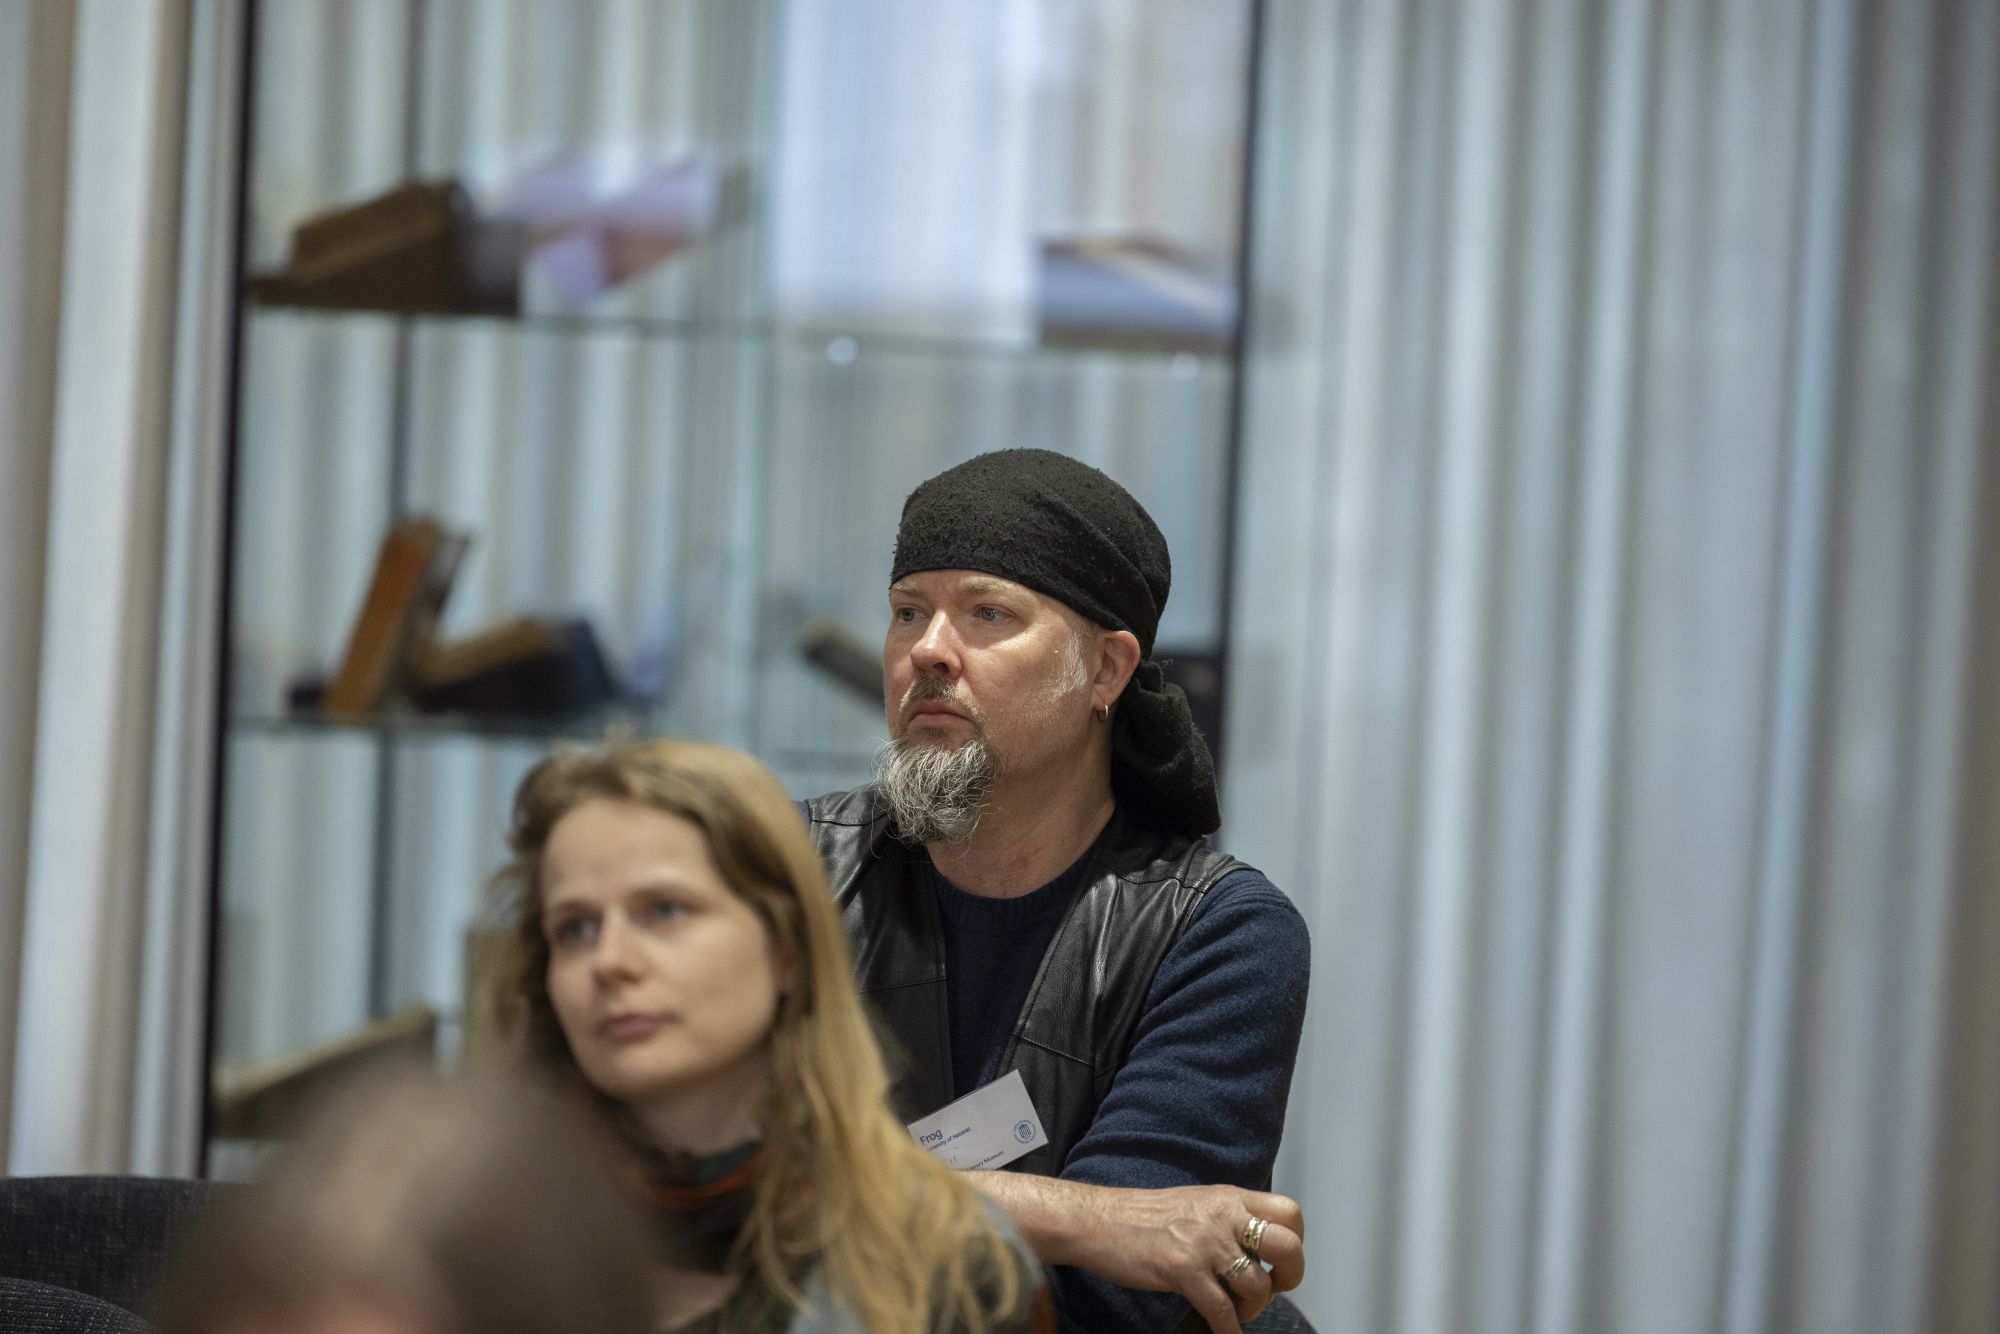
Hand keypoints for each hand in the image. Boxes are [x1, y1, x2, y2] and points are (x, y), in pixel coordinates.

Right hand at [969, 1175, 1304, 1332]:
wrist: (1097, 1221)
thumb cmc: (1140, 1215)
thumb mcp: (1195, 1202)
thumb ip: (1226, 1217)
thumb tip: (1254, 1245)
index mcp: (1228, 1197)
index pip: (1288, 1212)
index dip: (1295, 1241)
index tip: (1279, 1261)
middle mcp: (1222, 1215)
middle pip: (1287, 1245)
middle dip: (1289, 1276)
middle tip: (1273, 1288)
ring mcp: (1203, 1243)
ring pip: (1257, 1285)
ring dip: (1253, 1308)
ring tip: (1237, 1312)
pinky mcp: (1182, 1270)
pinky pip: (1222, 1310)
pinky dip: (1228, 1330)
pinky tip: (1223, 1332)